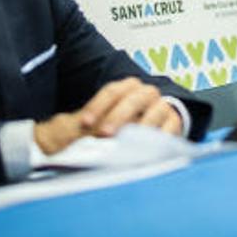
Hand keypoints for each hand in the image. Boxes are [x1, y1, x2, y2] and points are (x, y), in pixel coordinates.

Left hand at [33, 77, 182, 154]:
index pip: (111, 92)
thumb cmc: (124, 124)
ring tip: (128, 143)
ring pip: (153, 112)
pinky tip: (148, 149)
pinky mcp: (174, 122)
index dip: (97, 106)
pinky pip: (170, 129)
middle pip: (131, 100)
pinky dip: (160, 138)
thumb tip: (62, 138)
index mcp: (127, 87)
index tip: (85, 124)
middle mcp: (146, 92)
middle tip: (104, 134)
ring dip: (139, 127)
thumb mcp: (103, 121)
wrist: (157, 125)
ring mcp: (162, 106)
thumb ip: (88, 127)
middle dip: (117, 117)